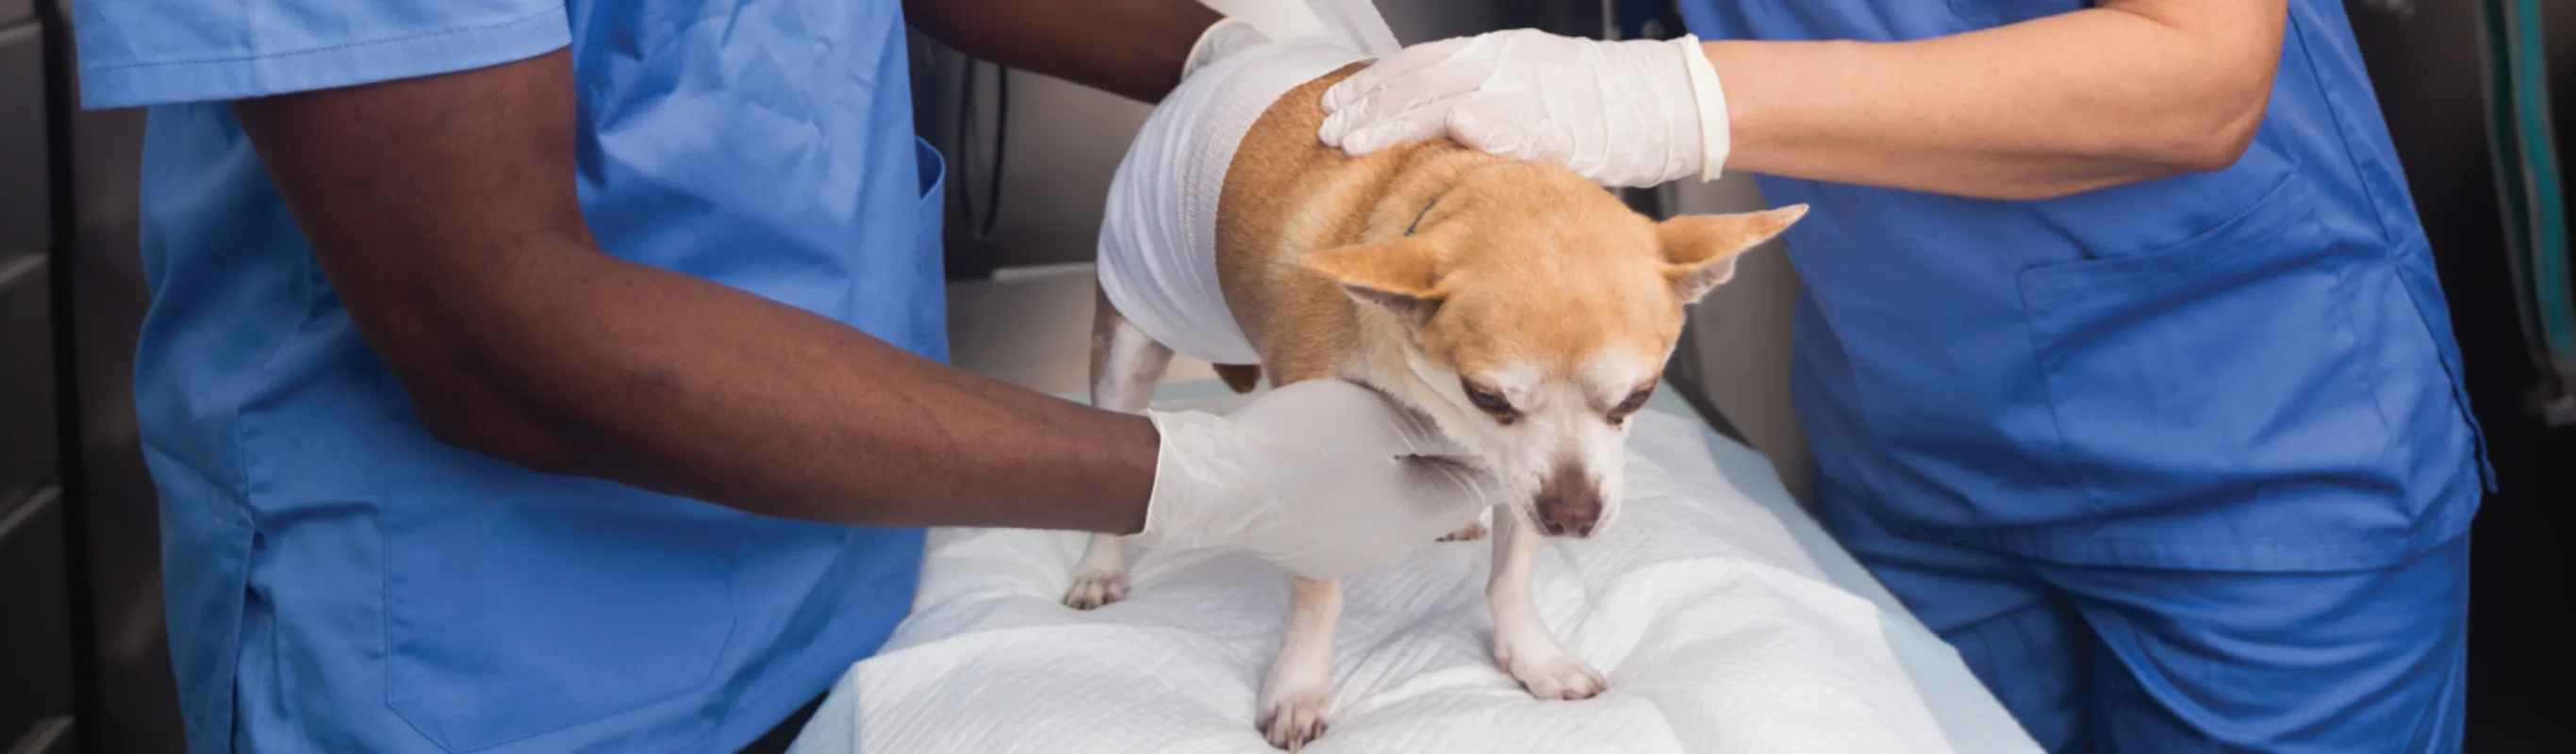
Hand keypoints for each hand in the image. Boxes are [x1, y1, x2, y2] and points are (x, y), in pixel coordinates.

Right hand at [1133, 380, 1499, 578]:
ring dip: (1401, 459)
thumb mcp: (1380, 418)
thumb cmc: (1297, 445)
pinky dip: (1364, 475)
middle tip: (1431, 395)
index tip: (1477, 401)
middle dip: (1443, 447)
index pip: (1482, 484)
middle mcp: (1391, 548)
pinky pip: (1359, 507)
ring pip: (1399, 498)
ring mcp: (1349, 551)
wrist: (1210, 485)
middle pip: (1441, 492)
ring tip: (1382, 412)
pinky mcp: (1314, 545)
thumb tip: (1485, 429)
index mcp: (1418, 521)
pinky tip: (1340, 443)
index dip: (1487, 440)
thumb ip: (1439, 423)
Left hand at [1317, 29, 1729, 188]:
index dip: (1374, 84)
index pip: (1418, 64)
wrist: (1658, 99)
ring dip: (1395, 119)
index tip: (1337, 104)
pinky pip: (1505, 122)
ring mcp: (1526, 90)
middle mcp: (1503, 64)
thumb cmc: (1593, 100)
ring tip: (1354, 141)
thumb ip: (1479, 96)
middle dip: (1369, 106)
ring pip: (1448, 97)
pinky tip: (1445, 131)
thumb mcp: (1527, 81)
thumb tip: (1432, 121)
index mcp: (1495, 53)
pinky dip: (1473, 124)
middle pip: (1420, 79)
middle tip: (1328, 131)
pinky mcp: (1552, 120)